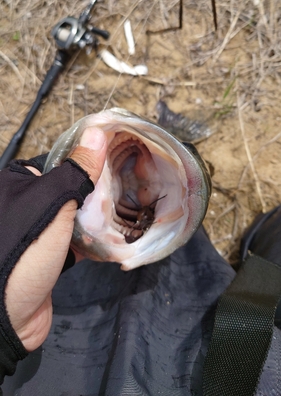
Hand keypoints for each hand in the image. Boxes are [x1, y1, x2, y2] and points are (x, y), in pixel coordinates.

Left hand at [5, 127, 106, 351]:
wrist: (5, 318)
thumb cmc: (24, 250)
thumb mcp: (51, 203)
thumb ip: (76, 171)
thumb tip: (97, 133)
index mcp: (17, 183)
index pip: (59, 163)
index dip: (88, 162)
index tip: (118, 161)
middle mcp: (23, 204)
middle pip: (69, 190)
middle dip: (96, 192)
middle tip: (126, 189)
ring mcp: (36, 232)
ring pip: (72, 216)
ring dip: (96, 218)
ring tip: (125, 210)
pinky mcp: (46, 256)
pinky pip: (73, 241)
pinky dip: (90, 241)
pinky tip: (112, 239)